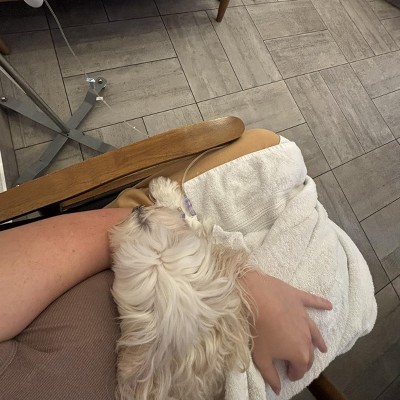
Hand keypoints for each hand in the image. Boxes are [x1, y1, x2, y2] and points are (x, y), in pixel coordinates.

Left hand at [240, 269, 332, 394]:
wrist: (254, 298)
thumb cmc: (258, 330)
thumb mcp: (260, 358)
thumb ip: (270, 375)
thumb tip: (278, 389)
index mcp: (299, 352)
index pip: (300, 368)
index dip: (295, 373)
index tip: (288, 375)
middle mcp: (306, 335)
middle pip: (309, 352)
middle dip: (304, 360)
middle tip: (297, 363)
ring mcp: (304, 315)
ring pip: (315, 331)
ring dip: (319, 340)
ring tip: (323, 347)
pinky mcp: (298, 298)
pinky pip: (314, 301)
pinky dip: (322, 304)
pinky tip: (329, 306)